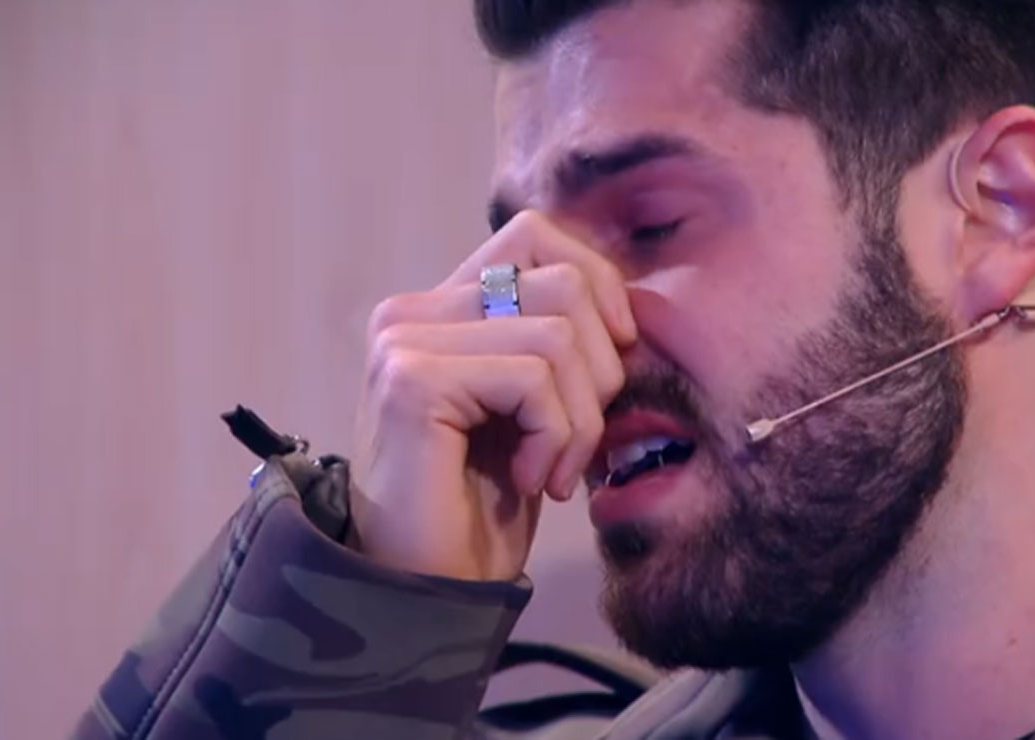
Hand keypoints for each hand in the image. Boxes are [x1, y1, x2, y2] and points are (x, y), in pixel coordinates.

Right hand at [351, 211, 635, 580]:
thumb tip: (630, 298)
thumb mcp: (534, 405)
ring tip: (552, 468)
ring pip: (556, 334)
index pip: (536, 234)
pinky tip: (531, 479)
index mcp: (440, 306)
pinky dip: (555, 438)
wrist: (430, 589)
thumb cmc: (487, 502)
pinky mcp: (410, 381)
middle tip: (576, 441)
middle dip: (599, 370)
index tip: (613, 358)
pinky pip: (532, 378)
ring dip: (580, 418)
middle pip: (562, 282)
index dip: (597, 285)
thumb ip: (558, 337)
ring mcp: (403, 341)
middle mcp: (411, 311)